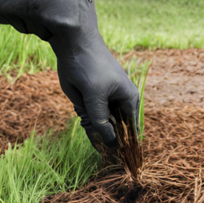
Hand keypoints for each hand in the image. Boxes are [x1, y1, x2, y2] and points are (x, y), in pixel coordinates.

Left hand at [0, 0, 138, 150]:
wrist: (73, 41)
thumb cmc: (87, 65)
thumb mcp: (92, 97)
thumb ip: (100, 121)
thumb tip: (111, 144)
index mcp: (130, 101)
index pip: (130, 133)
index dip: (123, 147)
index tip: (116, 160)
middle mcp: (121, 101)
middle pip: (113, 130)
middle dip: (101, 133)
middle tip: (91, 124)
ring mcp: (106, 99)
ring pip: (98, 123)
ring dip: (89, 122)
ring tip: (84, 101)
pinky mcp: (93, 97)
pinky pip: (89, 114)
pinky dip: (83, 112)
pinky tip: (79, 99)